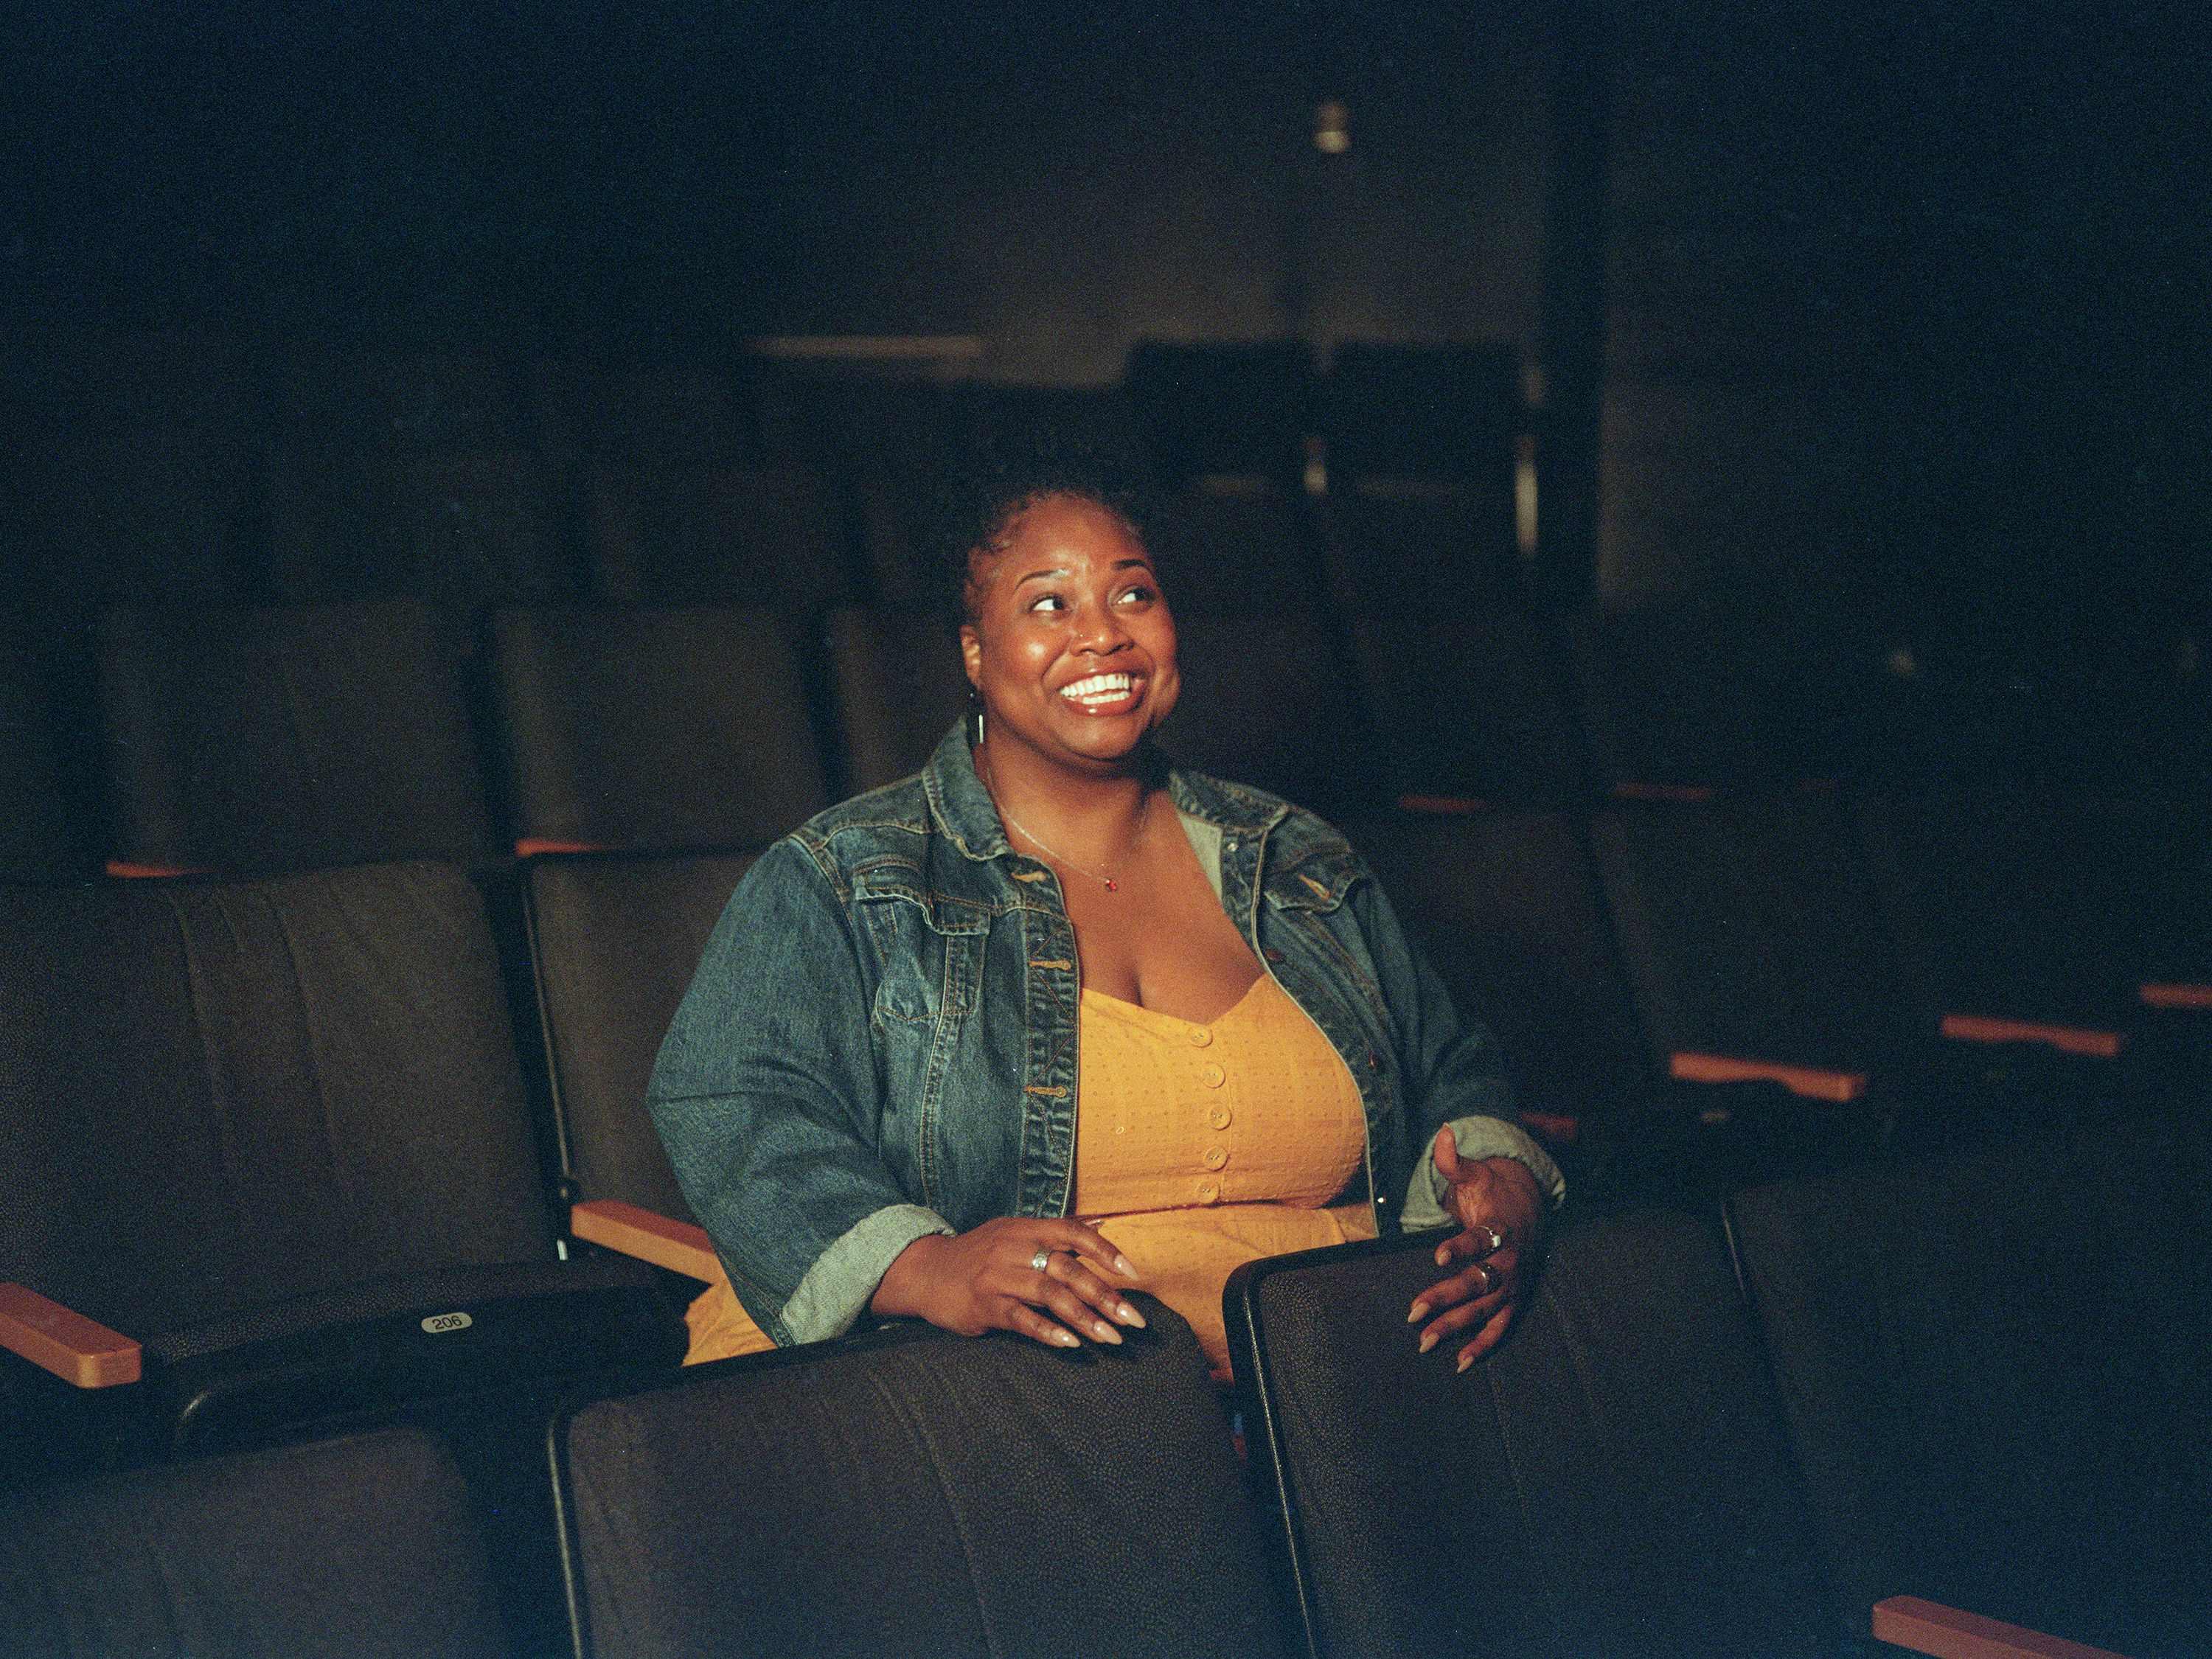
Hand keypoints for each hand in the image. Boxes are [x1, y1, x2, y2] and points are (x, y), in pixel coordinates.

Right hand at [872, 1217, 1147, 1349]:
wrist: (925, 1271)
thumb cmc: (979, 1254)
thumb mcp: (1014, 1232)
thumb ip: (1057, 1230)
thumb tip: (1102, 1220)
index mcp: (1026, 1229)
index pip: (1073, 1232)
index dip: (1105, 1251)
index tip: (1134, 1273)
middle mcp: (1014, 1249)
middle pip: (1068, 1269)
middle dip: (1106, 1295)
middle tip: (1134, 1319)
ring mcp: (998, 1277)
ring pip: (1049, 1295)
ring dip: (1085, 1319)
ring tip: (1111, 1338)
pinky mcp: (984, 1306)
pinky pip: (1021, 1319)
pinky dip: (1048, 1331)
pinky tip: (1070, 1344)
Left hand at [1407, 1128, 1542, 1372]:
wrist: (1529, 1209)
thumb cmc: (1494, 1192)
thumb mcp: (1476, 1172)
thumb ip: (1454, 1160)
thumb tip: (1442, 1132)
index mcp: (1501, 1228)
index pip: (1480, 1239)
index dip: (1460, 1247)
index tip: (1437, 1256)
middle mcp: (1510, 1260)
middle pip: (1478, 1282)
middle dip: (1446, 1298)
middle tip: (1414, 1312)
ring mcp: (1514, 1284)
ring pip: (1485, 1310)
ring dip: (1457, 1327)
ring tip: (1426, 1341)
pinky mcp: (1514, 1300)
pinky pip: (1501, 1327)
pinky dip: (1484, 1346)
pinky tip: (1461, 1363)